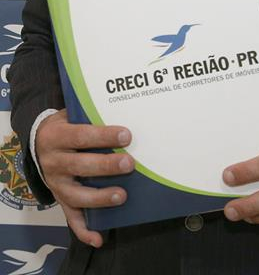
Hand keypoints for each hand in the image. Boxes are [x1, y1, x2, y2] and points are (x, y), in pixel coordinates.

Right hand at [35, 108, 133, 246]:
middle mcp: (52, 162)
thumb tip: (127, 113)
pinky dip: (84, 231)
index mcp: (55, 136)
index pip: (81, 136)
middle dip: (106, 166)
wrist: (38, 142)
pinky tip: (99, 237)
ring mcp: (55, 183)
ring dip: (100, 198)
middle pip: (80, 165)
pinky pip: (70, 218)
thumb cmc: (66, 125)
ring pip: (76, 195)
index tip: (127, 135)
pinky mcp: (59, 200)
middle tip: (129, 164)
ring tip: (122, 195)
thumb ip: (92, 116)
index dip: (104, 136)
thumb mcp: (71, 115)